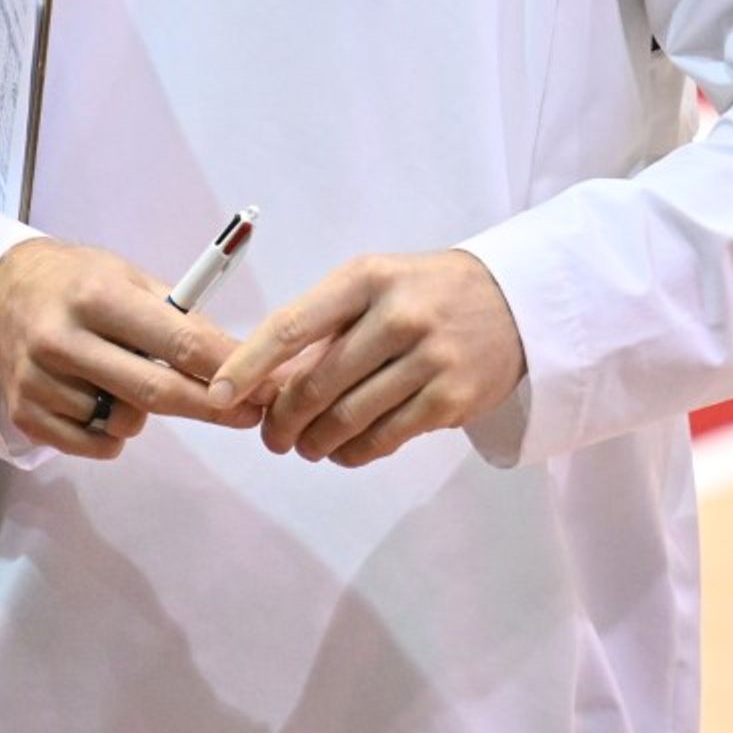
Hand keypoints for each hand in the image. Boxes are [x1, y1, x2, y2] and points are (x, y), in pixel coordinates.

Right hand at [0, 237, 246, 461]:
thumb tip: (237, 360)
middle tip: (246, 415)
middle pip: (154, 392)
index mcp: (97, 296)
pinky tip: (100, 400)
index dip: (225, 369)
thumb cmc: (79, 283)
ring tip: (124, 378)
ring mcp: (39, 381)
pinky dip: (112, 432)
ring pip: (124, 423)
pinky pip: (94, 444)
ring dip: (144, 412)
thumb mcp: (129, 278)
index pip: (176, 342)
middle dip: (209, 407)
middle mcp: (64, 339)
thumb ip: (178, 317)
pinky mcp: (24, 414)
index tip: (262, 386)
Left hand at [212, 250, 524, 466]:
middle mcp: (399, 315)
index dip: (248, 366)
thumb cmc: (426, 295)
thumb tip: (261, 384)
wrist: (515, 302)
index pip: (292, 325)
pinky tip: (344, 451)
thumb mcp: (374, 289)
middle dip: (283, 419)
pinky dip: (354, 453)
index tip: (216, 394)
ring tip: (307, 446)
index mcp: (366, 279)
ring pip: (348, 418)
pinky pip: (386, 438)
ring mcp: (430, 357)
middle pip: (317, 383)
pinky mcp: (452, 398)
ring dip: (316, 442)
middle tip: (273, 436)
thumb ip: (324, 330)